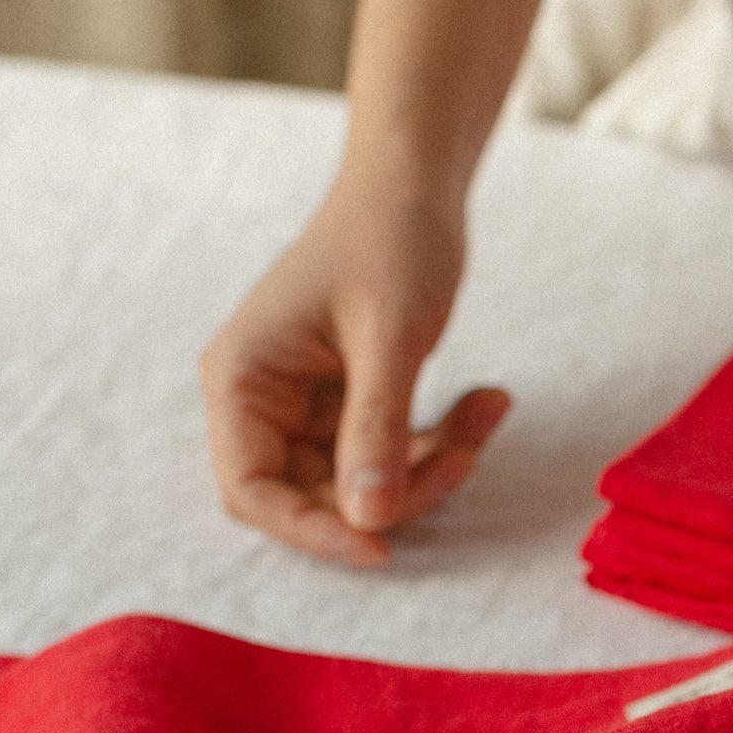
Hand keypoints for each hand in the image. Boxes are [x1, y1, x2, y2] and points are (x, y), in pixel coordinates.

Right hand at [200, 164, 508, 566]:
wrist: (415, 186)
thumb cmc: (391, 240)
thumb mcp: (390, 336)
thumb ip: (376, 429)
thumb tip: (367, 522)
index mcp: (242, 377)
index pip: (251, 490)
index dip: (311, 530)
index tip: (380, 547)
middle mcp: (261, 397)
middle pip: (313, 496)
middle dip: (396, 491)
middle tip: (466, 456)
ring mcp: (305, 404)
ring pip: (361, 483)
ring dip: (431, 466)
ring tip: (490, 410)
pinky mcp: (347, 404)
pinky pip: (389, 454)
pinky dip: (440, 443)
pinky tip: (489, 400)